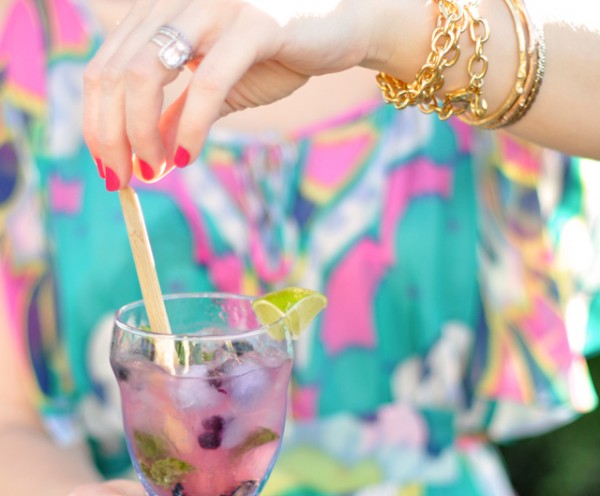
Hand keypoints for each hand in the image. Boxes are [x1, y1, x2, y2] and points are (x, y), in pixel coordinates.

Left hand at [83, 0, 388, 187]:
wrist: (344, 20)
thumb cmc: (280, 51)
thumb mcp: (219, 86)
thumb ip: (180, 112)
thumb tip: (149, 153)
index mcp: (161, 12)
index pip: (104, 68)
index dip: (97, 123)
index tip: (110, 168)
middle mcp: (176, 1)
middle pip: (113, 73)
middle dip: (109, 137)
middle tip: (123, 180)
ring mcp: (212, 7)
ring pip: (145, 74)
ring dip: (139, 133)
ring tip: (153, 171)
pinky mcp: (253, 22)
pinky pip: (207, 82)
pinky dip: (189, 127)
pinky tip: (187, 158)